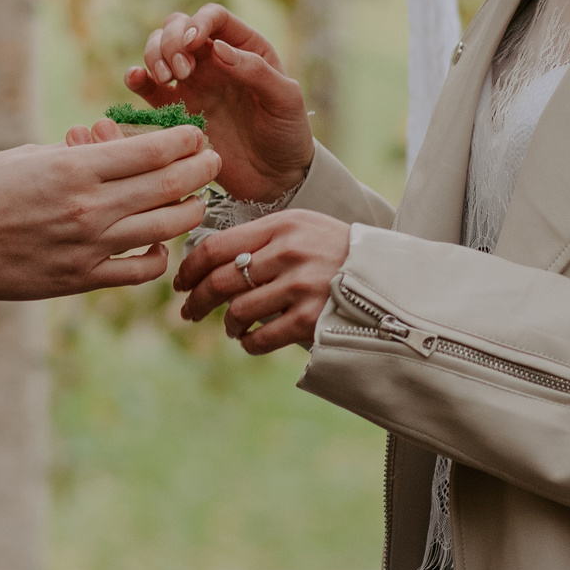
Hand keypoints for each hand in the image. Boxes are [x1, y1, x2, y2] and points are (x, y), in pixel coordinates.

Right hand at [0, 129, 218, 299]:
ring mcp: (89, 247)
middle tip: (211, 161)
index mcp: (75, 168)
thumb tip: (116, 146)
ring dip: (191, 210)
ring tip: (196, 199)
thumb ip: (79, 155)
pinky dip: (160, 254)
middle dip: (201, 169)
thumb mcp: (30, 155)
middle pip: (171, 185)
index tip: (195, 134)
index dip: (184, 140)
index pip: (153, 149)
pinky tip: (159, 242)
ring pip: (167, 227)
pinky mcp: (81, 280)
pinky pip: (141, 269)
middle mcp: (90, 207)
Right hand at [126, 5, 314, 201]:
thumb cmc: (287, 134)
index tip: (194, 43)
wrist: (274, 179)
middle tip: (182, 71)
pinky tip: (135, 78)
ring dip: (154, 55)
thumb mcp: (285, 100)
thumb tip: (217, 47)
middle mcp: (213, 60)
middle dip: (172, 40)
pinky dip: (136, 77)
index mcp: (243, 47)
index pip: (214, 17)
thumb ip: (257, 71)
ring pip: (158, 49)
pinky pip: (148, 87)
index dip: (199, 22)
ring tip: (167, 79)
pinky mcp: (175, 110)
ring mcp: (191, 83)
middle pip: (178, 26)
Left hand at [173, 210, 351, 354]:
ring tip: (232, 327)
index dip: (189, 268)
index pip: (216, 246)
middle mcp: (288, 253)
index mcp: (281, 226)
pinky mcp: (310, 319)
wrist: (389, 278)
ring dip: (228, 324)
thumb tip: (211, 259)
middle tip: (189, 311)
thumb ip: (262, 238)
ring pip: (238, 311)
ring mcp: (300, 287)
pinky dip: (248, 343)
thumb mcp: (303, 228)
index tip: (181, 282)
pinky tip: (250, 340)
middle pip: (220, 280)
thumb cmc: (337, 252)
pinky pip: (261, 337)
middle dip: (197, 300)